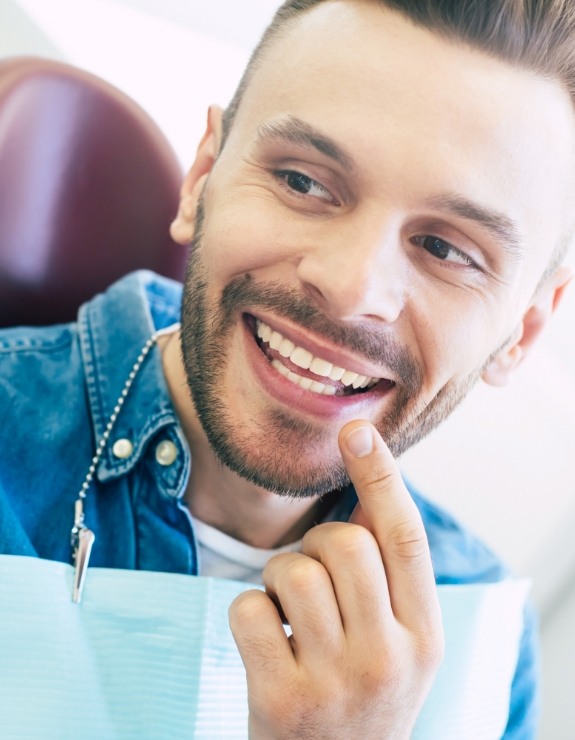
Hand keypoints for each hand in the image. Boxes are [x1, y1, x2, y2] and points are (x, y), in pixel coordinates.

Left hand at [228, 420, 443, 738]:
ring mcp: (334, 683)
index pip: (406, 539)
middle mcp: (388, 658)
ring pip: (292, 571)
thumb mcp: (399, 644)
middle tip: (312, 572)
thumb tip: (365, 486)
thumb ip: (390, 578)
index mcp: (425, 636)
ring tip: (290, 613)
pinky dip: (248, 611)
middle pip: (344, 544)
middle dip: (317, 542)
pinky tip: (266, 640)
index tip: (357, 430)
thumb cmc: (363, 693)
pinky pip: (250, 608)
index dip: (381, 477)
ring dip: (279, 578)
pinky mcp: (281, 700)